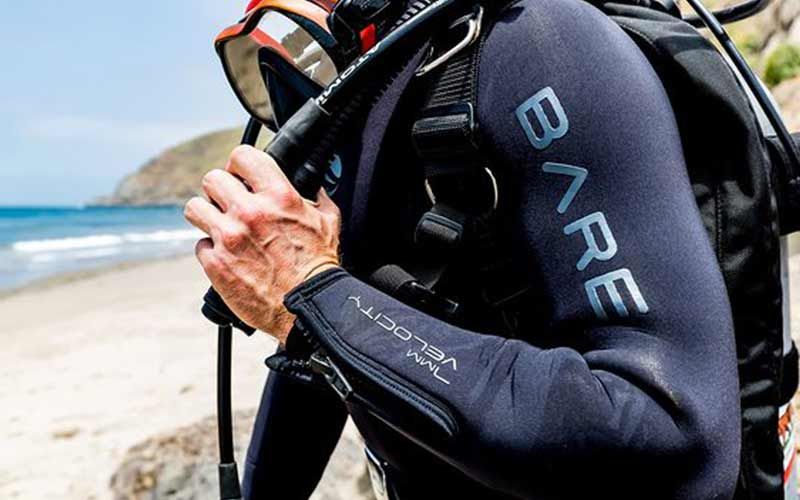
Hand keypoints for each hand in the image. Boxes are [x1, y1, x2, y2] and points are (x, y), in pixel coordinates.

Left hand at [184, 145, 340, 343]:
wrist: (308, 306)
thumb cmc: (319, 266)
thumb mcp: (328, 221)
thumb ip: (316, 197)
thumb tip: (312, 185)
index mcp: (278, 196)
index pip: (242, 156)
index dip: (239, 165)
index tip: (240, 175)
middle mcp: (249, 212)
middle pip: (212, 179)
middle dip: (220, 190)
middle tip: (229, 203)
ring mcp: (229, 238)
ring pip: (195, 208)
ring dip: (207, 216)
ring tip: (220, 226)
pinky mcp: (216, 264)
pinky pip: (201, 245)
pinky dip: (212, 251)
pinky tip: (228, 257)